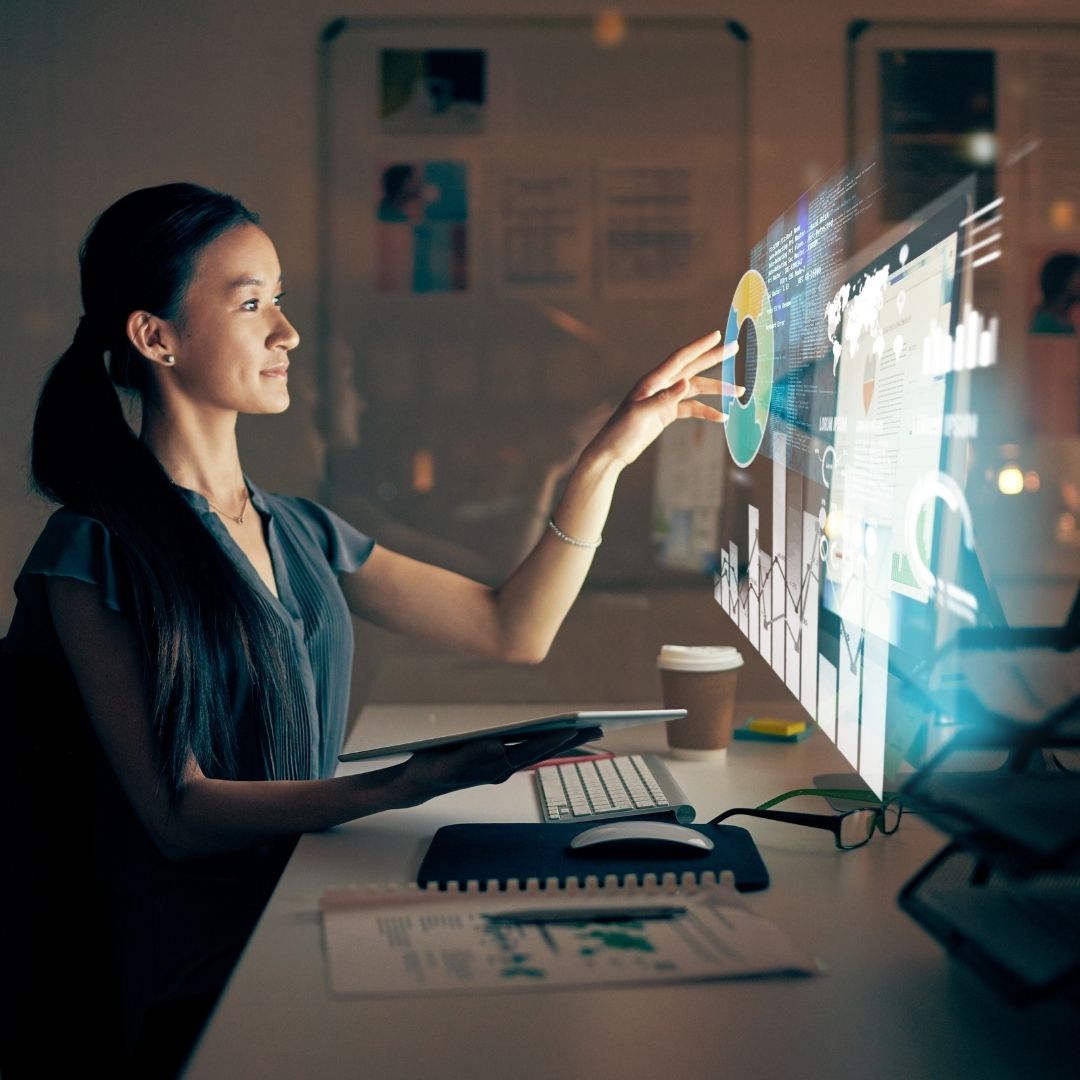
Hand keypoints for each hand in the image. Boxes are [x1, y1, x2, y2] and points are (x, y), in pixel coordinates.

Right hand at [394, 727, 602, 804]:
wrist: (417, 784)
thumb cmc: (430, 771)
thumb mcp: (446, 763)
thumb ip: (470, 756)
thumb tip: (499, 746)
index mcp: (495, 766)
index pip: (534, 749)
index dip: (557, 738)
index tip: (579, 727)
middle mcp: (502, 767)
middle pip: (543, 750)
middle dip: (571, 739)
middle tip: (600, 727)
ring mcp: (500, 765)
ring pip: (537, 750)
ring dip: (562, 741)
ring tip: (586, 729)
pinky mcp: (494, 762)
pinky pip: (525, 750)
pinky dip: (544, 742)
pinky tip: (553, 735)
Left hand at [583, 330, 738, 470]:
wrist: (612, 451)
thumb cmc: (621, 431)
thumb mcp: (641, 414)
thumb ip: (664, 398)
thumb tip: (687, 383)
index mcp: (652, 381)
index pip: (680, 358)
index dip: (699, 346)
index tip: (717, 336)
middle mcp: (660, 386)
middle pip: (692, 368)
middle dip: (714, 358)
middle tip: (735, 348)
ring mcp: (664, 399)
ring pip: (696, 389)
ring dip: (717, 390)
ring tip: (739, 392)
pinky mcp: (666, 413)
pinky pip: (691, 408)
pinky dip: (706, 411)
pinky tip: (721, 417)